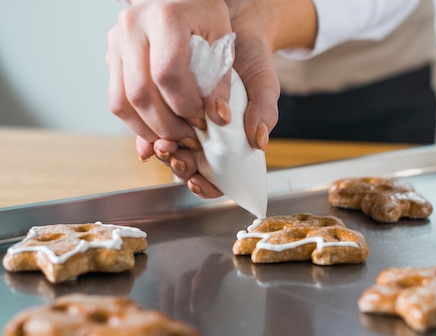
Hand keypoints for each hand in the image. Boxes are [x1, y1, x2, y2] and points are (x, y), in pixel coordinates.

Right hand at [107, 0, 232, 166]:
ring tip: (175, 138)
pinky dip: (136, 122)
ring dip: (148, 130)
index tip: (204, 119)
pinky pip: (116, 99)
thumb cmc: (206, 16)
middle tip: (190, 138)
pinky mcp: (111, 54)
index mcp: (165, 17)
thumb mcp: (223, 40)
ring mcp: (116, 40)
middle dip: (167, 125)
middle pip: (140, 92)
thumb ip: (222, 80)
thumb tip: (217, 118)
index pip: (167, 73)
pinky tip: (159, 129)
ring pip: (121, 101)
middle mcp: (133, 26)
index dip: (185, 105)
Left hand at [159, 0, 317, 197]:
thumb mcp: (264, 86)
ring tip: (163, 144)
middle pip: (190, 169)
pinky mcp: (168, 107)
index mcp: (233, 143)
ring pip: (171, 152)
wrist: (235, 27)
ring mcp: (188, 124)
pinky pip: (156, 128)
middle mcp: (209, 137)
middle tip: (176, 157)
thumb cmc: (252, 61)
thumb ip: (264, 113)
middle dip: (179, 168)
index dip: (208, 187)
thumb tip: (259, 141)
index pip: (219, 178)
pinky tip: (149, 134)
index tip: (198, 181)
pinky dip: (150, 134)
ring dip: (164, 153)